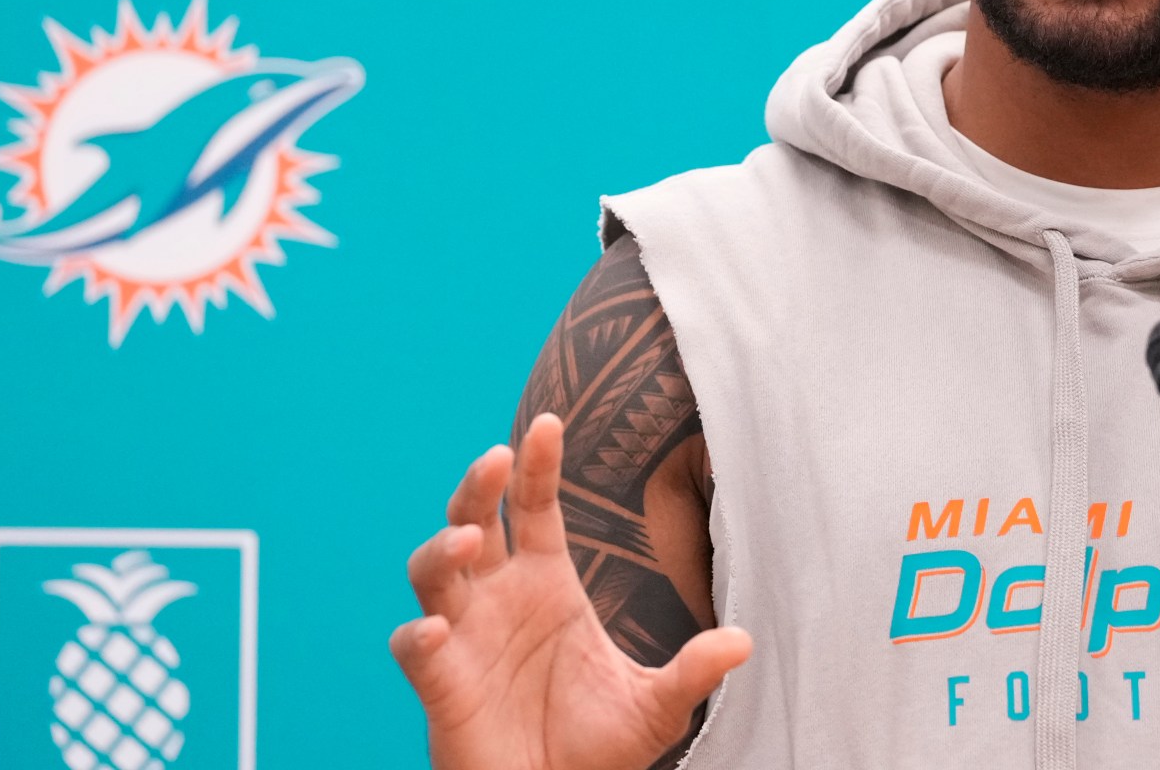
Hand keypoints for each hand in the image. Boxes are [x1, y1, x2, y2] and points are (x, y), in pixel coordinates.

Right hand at [391, 415, 751, 769]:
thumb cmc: (597, 749)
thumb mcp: (656, 709)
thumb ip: (692, 672)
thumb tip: (744, 642)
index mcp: (547, 582)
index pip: (533, 506)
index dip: (534, 465)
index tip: (546, 422)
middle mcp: (499, 596)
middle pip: (473, 518)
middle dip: (477, 486)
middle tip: (495, 459)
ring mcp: (463, 636)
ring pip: (433, 571)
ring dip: (442, 549)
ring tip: (469, 541)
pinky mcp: (441, 683)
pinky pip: (414, 649)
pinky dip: (418, 637)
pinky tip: (435, 631)